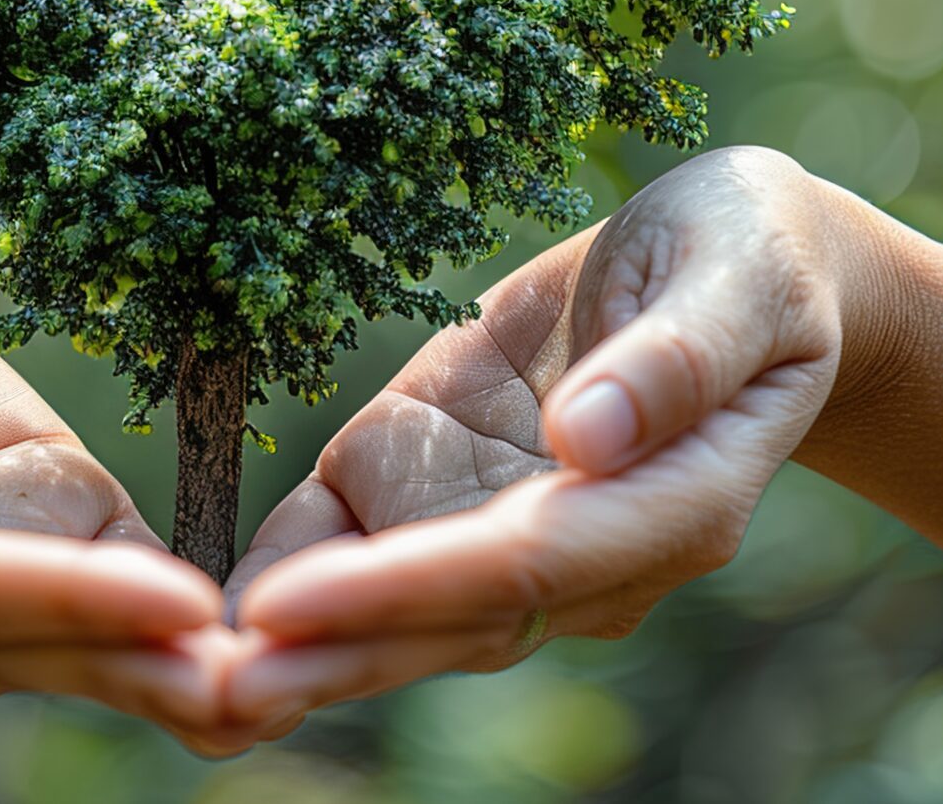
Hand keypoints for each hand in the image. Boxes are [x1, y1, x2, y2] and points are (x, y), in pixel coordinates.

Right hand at [0, 179, 234, 739]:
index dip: (48, 597)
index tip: (166, 599)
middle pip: (0, 638)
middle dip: (130, 661)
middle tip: (258, 683)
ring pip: (46, 636)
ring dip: (158, 662)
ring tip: (282, 676)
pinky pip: (68, 580)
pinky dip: (151, 615)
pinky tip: (252, 640)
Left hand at [222, 147, 874, 733]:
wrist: (733, 258)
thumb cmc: (754, 261)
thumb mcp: (743, 279)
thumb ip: (676, 358)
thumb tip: (588, 443)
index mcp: (670, 503)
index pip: (529, 560)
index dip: (412, 586)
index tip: (303, 602)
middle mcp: (585, 547)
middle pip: (452, 618)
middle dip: (333, 652)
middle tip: (215, 685)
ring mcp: (504, 520)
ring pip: (397, 609)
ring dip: (299, 648)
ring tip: (188, 681)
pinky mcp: (436, 475)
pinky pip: (356, 542)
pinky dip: (284, 582)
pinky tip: (201, 620)